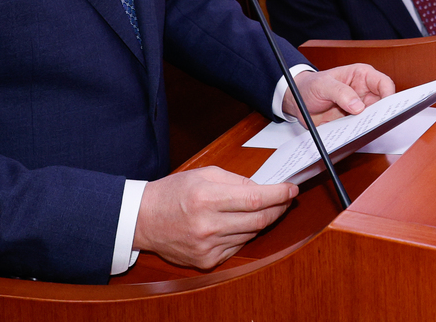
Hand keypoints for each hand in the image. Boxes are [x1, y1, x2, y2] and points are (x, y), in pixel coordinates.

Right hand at [133, 167, 295, 268]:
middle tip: (285, 199)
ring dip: (262, 221)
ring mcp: (208, 246)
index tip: (291, 189)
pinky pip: (237, 246)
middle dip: (278, 208)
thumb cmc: (173, 193)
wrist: (143, 219)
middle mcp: (208, 225)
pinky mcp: (207, 260)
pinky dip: (244, 234)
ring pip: (250, 234)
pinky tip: (239, 224)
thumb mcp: (204, 175)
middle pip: (259, 220)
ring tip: (263, 208)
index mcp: (207, 198)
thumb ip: (236, 180)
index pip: (255, 198)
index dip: (279, 194)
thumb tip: (262, 189)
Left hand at [283, 64, 394, 125]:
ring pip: (374, 118)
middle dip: (382, 113)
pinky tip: (353, 134)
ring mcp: (359, 108)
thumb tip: (358, 106)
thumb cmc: (311, 85)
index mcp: (362, 76)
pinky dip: (359, 132)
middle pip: (383, 104)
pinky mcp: (352, 122)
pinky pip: (361, 129)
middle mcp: (364, 92)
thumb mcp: (322, 85)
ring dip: (370, 125)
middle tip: (376, 122)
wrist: (297, 101)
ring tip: (362, 129)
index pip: (384, 83)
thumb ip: (340, 92)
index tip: (386, 108)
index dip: (389, 95)